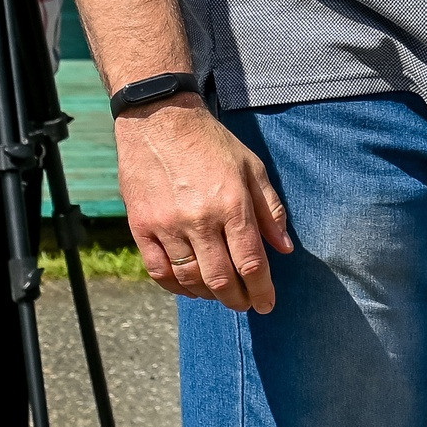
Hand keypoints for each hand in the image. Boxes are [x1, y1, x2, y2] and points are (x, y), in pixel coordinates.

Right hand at [112, 95, 294, 311]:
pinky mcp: (141, 226)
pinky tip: (189, 287)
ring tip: (220, 295)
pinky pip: (158, 270)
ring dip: (208, 294)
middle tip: (245, 305)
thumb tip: (284, 248)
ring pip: (190, 278)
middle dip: (237, 299)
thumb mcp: (251, 167)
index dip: (262, 289)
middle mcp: (200, 219)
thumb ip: (271, 209)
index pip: (251, 261)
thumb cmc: (211, 143)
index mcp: (232, 204)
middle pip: (221, 278)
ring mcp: (167, 225)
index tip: (267, 305)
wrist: (160, 120)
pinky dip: (175, 286)